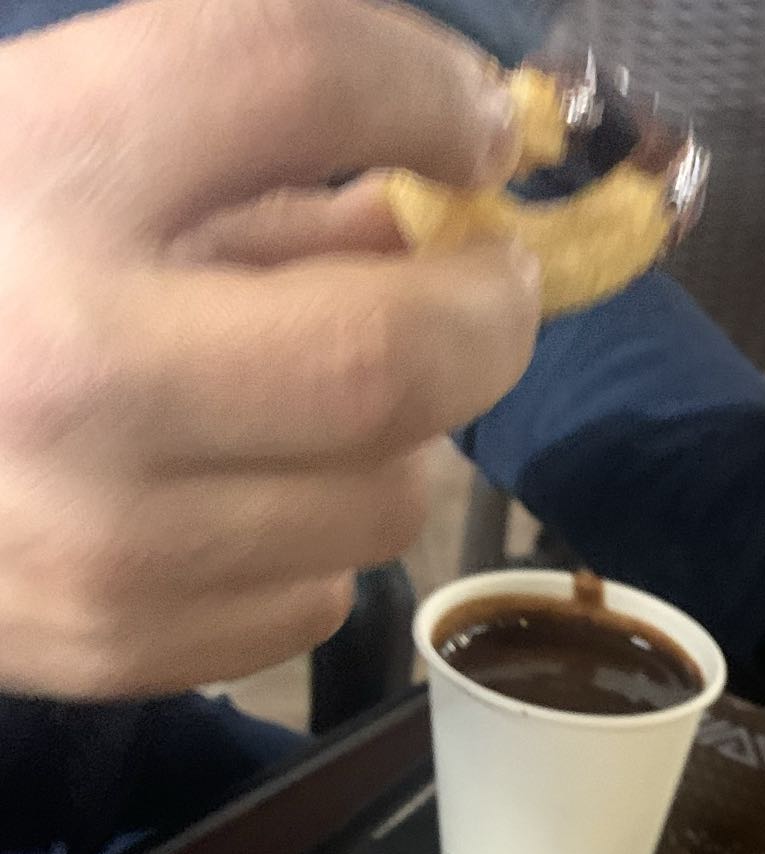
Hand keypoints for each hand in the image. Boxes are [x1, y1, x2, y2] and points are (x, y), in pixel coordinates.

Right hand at [0, 0, 539, 699]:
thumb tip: (435, 206)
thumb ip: (242, 155)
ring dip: (398, 436)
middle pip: (390, 353)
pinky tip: (240, 491)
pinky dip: (317, 538)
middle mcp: (69, 363)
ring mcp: (97, 530)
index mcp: (32, 171)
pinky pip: (320, 597)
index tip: (476, 124)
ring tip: (318, 395)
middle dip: (488, 313)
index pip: (288, 74)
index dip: (424, 88)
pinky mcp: (115, 641)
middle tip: (491, 285)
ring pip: (384, 494)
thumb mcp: (46, 145)